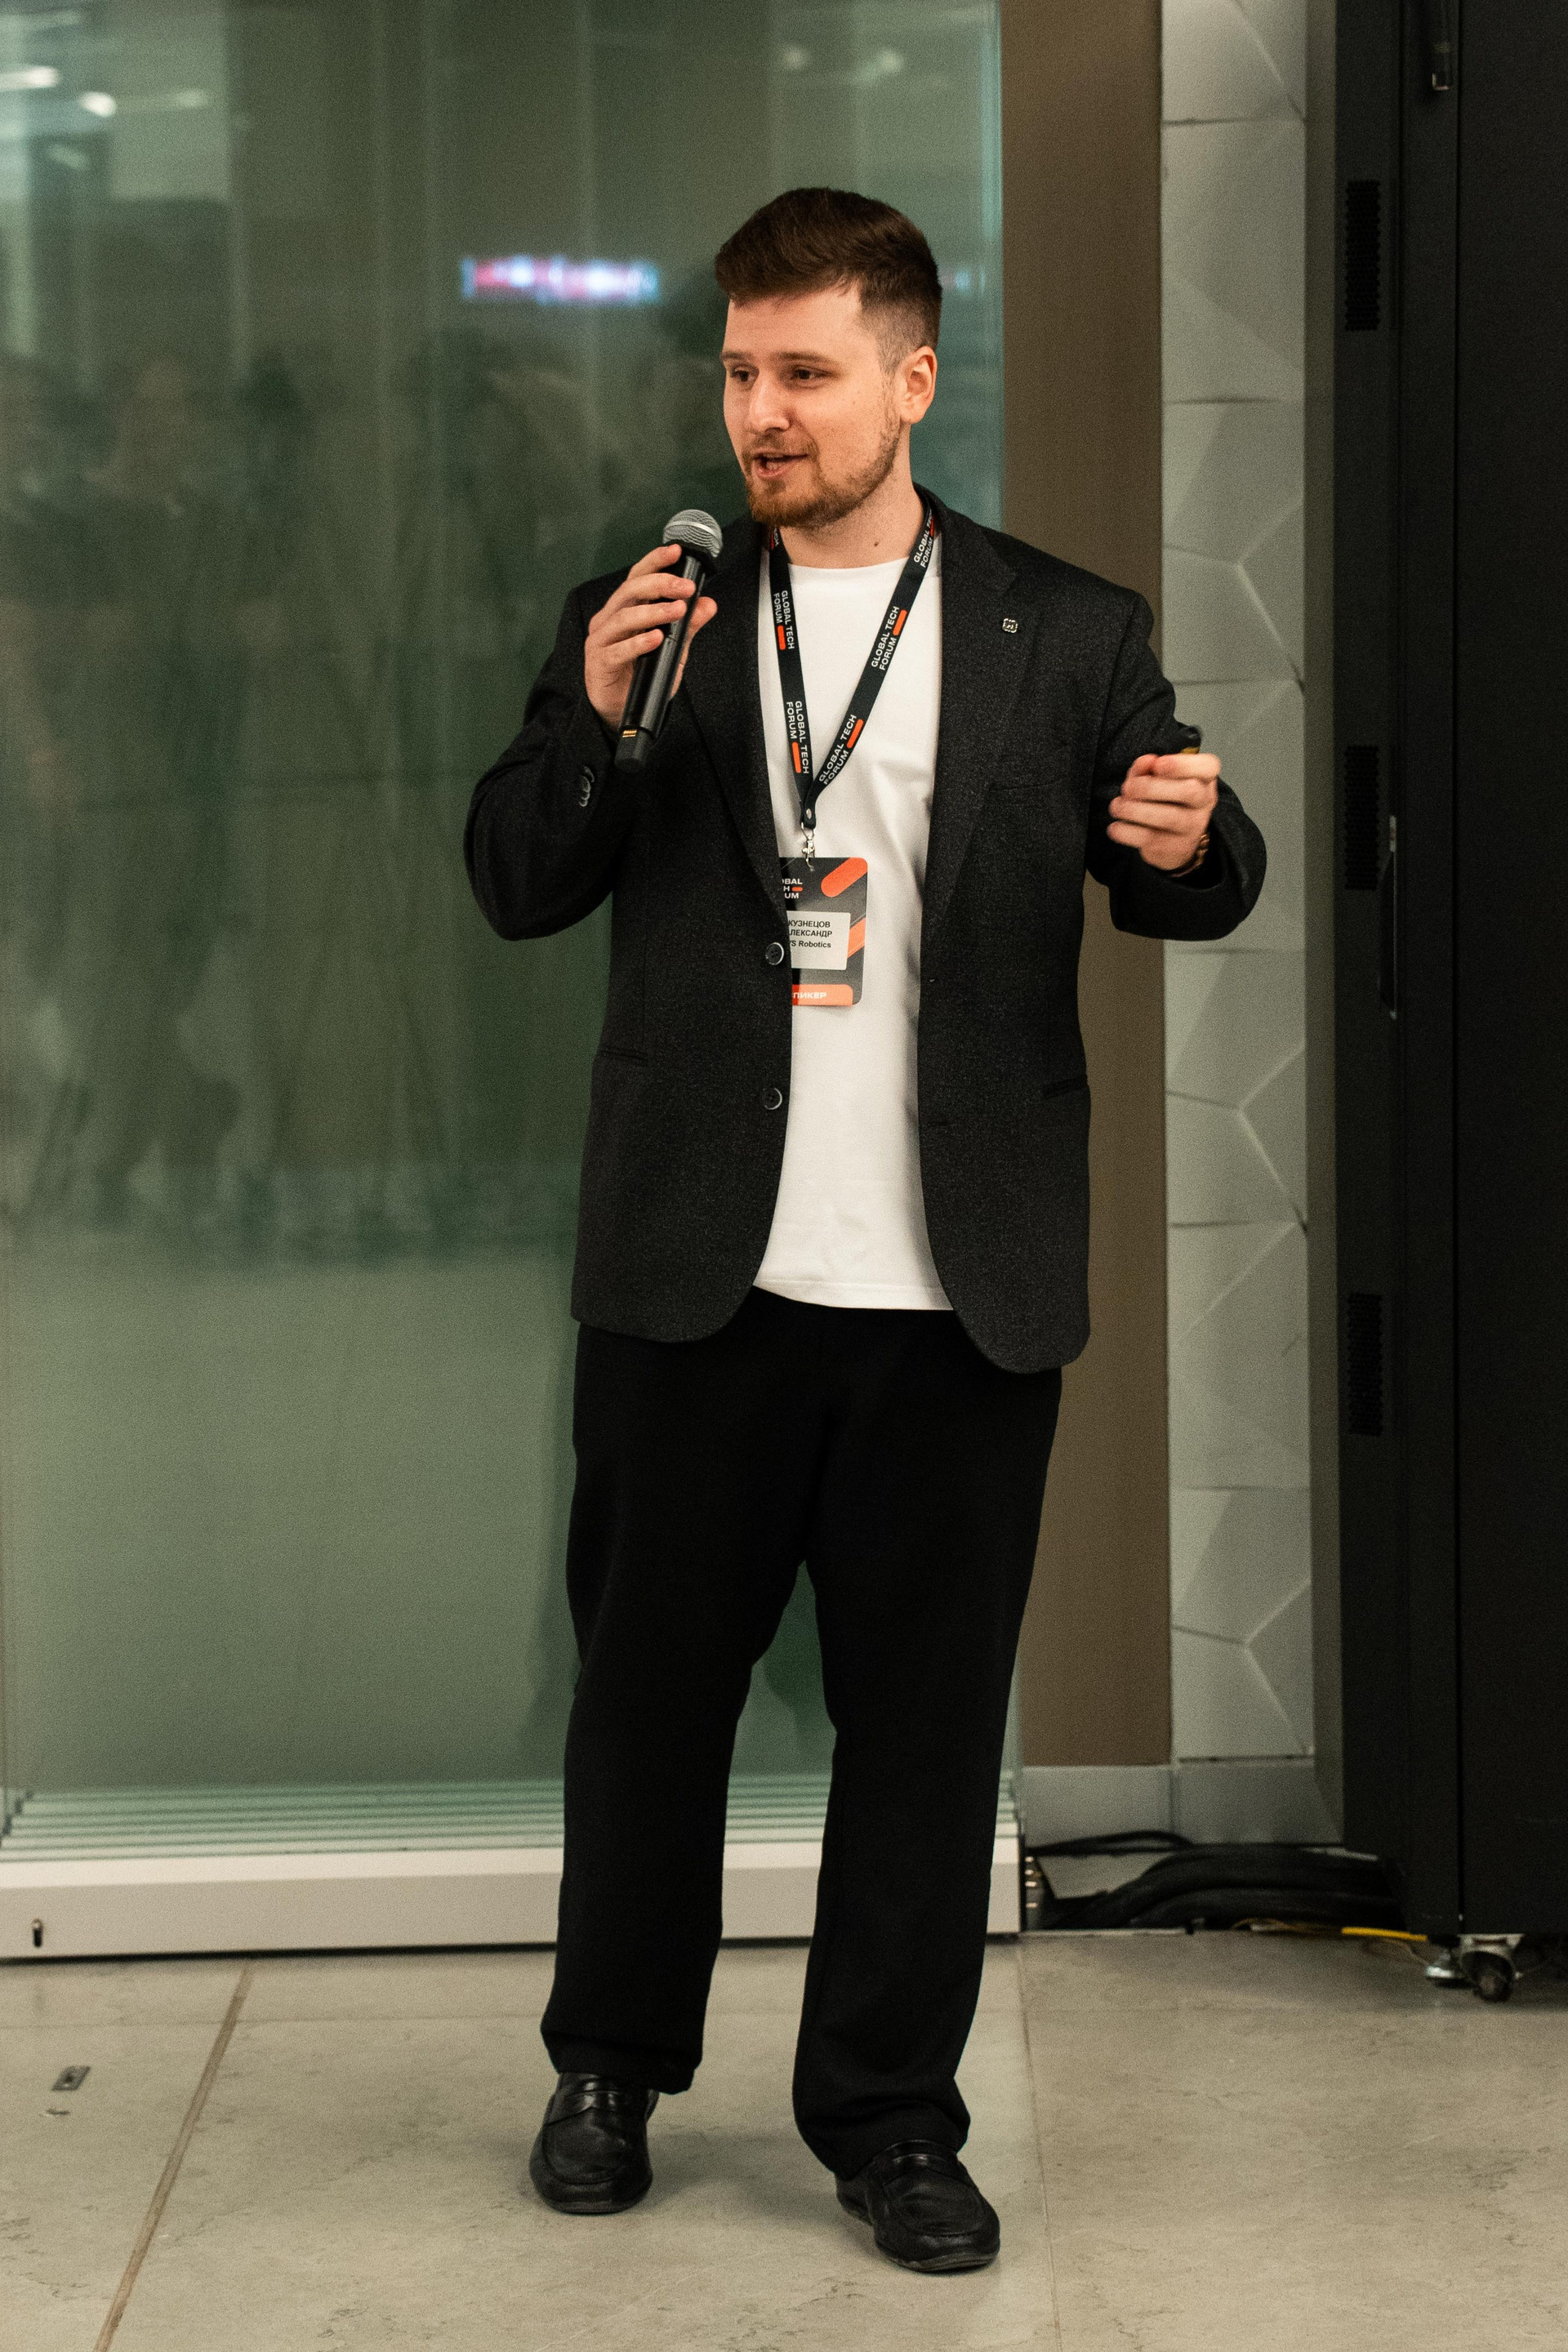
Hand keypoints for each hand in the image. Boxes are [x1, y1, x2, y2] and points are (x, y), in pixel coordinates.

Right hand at [584, 543, 717, 727]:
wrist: (621, 712)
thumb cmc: (641, 677)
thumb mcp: (672, 650)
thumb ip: (687, 627)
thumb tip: (708, 605)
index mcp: (623, 610)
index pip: (637, 578)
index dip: (655, 562)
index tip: (676, 551)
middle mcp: (608, 620)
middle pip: (630, 591)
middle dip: (660, 584)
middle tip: (686, 588)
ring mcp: (601, 641)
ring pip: (624, 617)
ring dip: (653, 612)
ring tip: (677, 611)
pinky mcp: (599, 663)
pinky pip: (618, 650)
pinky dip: (639, 643)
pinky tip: (656, 639)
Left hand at [1108, 752, 1220, 870]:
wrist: (1173, 842)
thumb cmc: (1166, 800)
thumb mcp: (1158, 778)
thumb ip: (1149, 767)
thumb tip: (1145, 762)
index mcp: (1204, 779)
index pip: (1208, 767)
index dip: (1183, 764)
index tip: (1158, 764)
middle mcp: (1203, 803)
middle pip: (1189, 791)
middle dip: (1151, 787)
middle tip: (1127, 788)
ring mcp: (1192, 828)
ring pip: (1169, 817)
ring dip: (1135, 810)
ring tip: (1117, 807)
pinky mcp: (1175, 848)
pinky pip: (1150, 838)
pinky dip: (1127, 832)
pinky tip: (1116, 827)